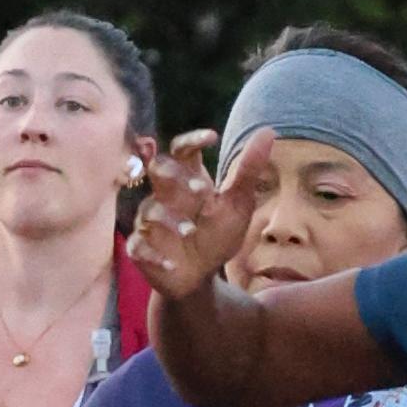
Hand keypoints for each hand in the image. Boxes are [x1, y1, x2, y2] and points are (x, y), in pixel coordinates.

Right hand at [130, 131, 266, 304]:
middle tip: (202, 190)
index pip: (182, 150)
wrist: (201, 276)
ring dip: (170, 219)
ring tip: (191, 231)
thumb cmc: (218, 233)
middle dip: (176, 177)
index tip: (212, 137)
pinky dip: (154, 255)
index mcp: (188, 179)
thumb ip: (248, 170)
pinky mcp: (140, 248)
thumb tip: (268, 131)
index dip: (192, 140)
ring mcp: (150, 220)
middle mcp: (165, 194)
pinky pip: (139, 246)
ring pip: (150, 209)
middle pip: (159, 170)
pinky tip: (170, 263)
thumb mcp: (238, 203)